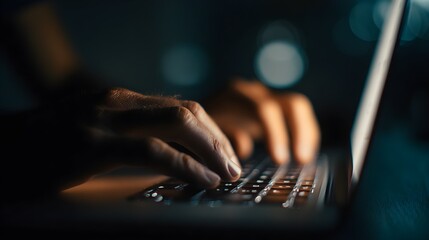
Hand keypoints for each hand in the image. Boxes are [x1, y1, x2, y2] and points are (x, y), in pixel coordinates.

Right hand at [86, 88, 241, 187]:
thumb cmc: (47, 142)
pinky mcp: (92, 145)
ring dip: (212, 149)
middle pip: (187, 112)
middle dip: (218, 139)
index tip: (225, 154)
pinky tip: (205, 178)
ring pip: (178, 123)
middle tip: (234, 165)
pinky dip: (187, 165)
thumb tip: (166, 152)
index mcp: (121, 100)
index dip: (211, 131)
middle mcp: (117, 101)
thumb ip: (124, 133)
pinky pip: (153, 151)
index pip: (180, 107)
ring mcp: (105, 119)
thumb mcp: (89, 129)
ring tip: (229, 172)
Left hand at [206, 78, 319, 164]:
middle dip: (300, 131)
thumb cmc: (195, 129)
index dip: (275, 134)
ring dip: (306, 133)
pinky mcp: (272, 107)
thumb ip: (219, 139)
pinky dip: (303, 134)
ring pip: (298, 107)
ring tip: (304, 160)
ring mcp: (266, 97)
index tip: (279, 160)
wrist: (191, 115)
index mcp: (237, 95)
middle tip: (301, 160)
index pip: (265, 108)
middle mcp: (256, 91)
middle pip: (291, 103)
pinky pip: (296, 116)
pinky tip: (301, 155)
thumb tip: (244, 147)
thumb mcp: (201, 134)